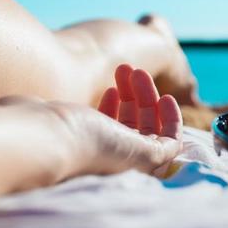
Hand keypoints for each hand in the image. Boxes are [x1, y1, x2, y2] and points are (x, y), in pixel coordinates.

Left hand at [0, 64, 182, 195]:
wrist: (55, 141)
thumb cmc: (54, 125)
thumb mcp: (67, 110)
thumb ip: (72, 107)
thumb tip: (55, 90)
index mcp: (93, 153)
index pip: (113, 131)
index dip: (116, 107)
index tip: (112, 86)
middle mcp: (114, 158)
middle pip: (133, 125)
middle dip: (132, 93)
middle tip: (125, 68)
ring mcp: (133, 160)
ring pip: (151, 127)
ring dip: (147, 96)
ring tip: (137, 71)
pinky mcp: (151, 158)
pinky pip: (172, 140)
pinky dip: (172, 120)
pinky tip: (166, 98)